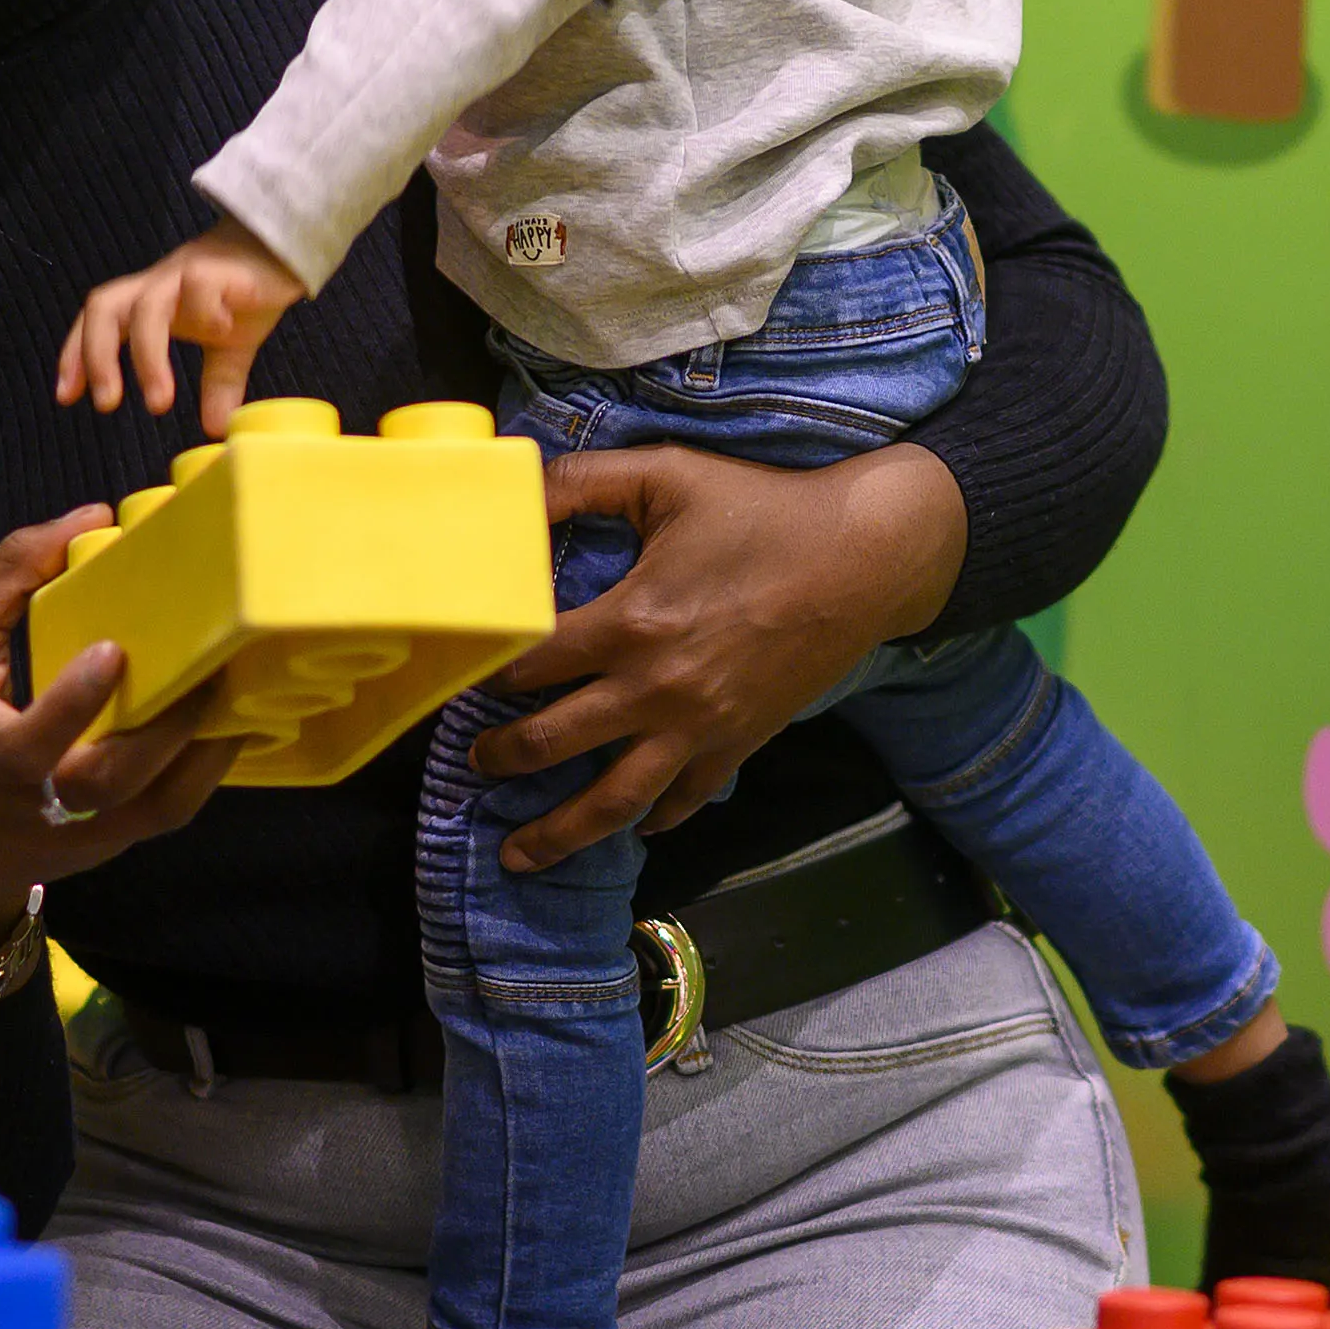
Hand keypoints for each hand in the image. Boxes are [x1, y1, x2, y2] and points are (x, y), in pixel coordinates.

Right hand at [0, 508, 246, 941]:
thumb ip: (8, 580)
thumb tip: (93, 518)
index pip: (29, 745)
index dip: (72, 703)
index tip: (111, 651)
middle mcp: (35, 806)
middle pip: (111, 781)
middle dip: (169, 725)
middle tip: (212, 658)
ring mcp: (82, 836)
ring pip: (159, 806)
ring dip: (207, 745)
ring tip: (238, 680)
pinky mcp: (112, 845)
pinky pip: (172, 808)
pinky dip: (208, 764)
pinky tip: (230, 714)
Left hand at [54, 215, 307, 431]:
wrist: (286, 248)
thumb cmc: (247, 294)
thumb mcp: (230, 346)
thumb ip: (217, 383)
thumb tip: (216, 427)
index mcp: (150, 301)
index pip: (97, 321)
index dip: (75, 354)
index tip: (66, 396)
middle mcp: (158, 285)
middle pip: (104, 306)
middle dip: (95, 356)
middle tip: (105, 405)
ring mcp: (186, 274)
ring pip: (146, 307)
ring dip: (146, 357)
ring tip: (160, 402)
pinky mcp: (220, 268)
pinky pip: (198, 286)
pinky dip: (204, 312)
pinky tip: (222, 329)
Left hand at [467, 441, 966, 871]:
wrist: (865, 557)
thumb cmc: (766, 509)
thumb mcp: (669, 474)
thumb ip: (584, 480)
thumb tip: (515, 485)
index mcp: (631, 622)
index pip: (531, 664)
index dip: (488, 671)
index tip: (464, 675)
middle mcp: (656, 688)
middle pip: (554, 744)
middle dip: (503, 759)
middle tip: (475, 765)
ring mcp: (699, 726)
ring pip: (614, 800)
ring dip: (558, 833)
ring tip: (517, 854)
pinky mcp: (739, 742)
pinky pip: (686, 798)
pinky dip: (656, 819)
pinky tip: (633, 828)